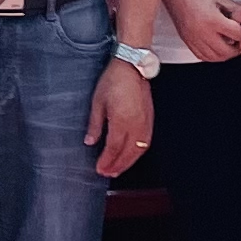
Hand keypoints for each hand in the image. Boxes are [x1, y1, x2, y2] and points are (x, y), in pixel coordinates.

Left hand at [86, 60, 154, 177]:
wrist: (131, 67)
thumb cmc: (114, 80)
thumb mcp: (97, 102)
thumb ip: (95, 124)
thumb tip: (90, 141)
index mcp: (122, 120)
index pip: (114, 148)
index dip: (107, 161)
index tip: (100, 168)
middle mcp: (136, 124)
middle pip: (128, 153)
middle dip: (117, 166)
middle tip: (108, 173)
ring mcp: (145, 122)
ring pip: (139, 150)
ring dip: (129, 162)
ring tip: (119, 169)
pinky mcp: (150, 119)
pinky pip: (146, 142)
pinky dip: (138, 152)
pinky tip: (132, 155)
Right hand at [161, 0, 240, 64]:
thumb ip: (234, 9)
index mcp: (212, 19)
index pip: (237, 35)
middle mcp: (202, 32)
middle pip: (228, 52)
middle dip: (237, 47)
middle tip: (240, 39)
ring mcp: (193, 38)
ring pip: (215, 57)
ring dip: (225, 53)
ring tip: (229, 44)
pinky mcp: (186, 40)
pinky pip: (202, 56)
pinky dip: (212, 55)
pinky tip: (216, 46)